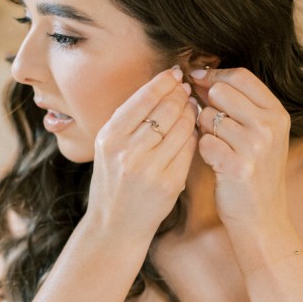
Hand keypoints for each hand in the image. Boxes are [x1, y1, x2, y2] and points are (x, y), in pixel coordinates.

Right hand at [87, 67, 198, 242]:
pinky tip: (193, 131)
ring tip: (193, 107)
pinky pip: (189, 150)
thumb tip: (160, 87)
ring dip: (191, 113)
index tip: (175, 74)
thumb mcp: (109, 149)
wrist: (114, 227)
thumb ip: (128, 121)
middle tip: (189, 89)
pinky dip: (193, 136)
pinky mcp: (168, 184)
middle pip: (165, 110)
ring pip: (181, 128)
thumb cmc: (113, 183)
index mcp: (109, 137)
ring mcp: (149, 169)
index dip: (163, 82)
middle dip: (181, 95)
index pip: (143, 98)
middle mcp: (127, 152)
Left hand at [190, 66, 291, 235]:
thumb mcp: (261, 135)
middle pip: (221, 92)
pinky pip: (204, 142)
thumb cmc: (255, 173)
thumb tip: (202, 77)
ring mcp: (255, 147)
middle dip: (207, 104)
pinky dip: (203, 151)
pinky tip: (215, 162)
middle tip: (210, 123)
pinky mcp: (238, 166)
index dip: (215, 74)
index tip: (198, 78)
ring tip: (218, 148)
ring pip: (208, 117)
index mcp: (277, 114)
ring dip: (204, 130)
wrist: (262, 218)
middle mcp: (270, 127)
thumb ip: (240, 106)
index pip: (241, 76)